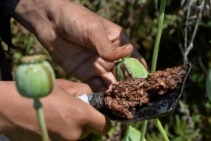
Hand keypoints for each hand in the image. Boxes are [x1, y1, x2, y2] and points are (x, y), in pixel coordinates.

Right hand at [0, 79, 109, 140]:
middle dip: (85, 123)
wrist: (9, 108)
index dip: (102, 120)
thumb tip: (93, 99)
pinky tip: (50, 123)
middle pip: (90, 132)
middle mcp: (74, 134)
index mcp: (81, 116)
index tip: (96, 115)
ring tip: (58, 117)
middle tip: (71, 112)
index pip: (105, 126)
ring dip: (73, 130)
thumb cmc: (39, 92)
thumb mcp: (66, 86)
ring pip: (77, 138)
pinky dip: (61, 134)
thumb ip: (85, 92)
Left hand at [13, 0, 145, 90]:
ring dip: (116, 93)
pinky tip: (106, 103)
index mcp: (119, 42)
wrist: (49, 23)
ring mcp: (99, 66)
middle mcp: (112, 57)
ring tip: (121, 104)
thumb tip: (129, 53)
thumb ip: (108, 47)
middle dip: (128, 87)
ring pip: (112, 83)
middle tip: (132, 100)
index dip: (140, 72)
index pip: (134, 59)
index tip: (144, 85)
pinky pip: (96, 87)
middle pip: (124, 75)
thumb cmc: (75, 19)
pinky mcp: (86, 74)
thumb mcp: (94, 30)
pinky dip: (102, 95)